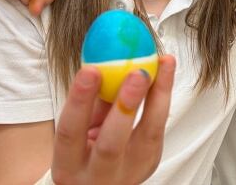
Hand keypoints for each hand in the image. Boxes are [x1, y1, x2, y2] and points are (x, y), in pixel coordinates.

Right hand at [51, 55, 175, 184]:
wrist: (102, 184)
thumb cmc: (84, 151)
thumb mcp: (77, 133)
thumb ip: (89, 105)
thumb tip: (101, 63)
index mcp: (69, 166)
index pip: (70, 133)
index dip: (80, 101)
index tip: (90, 70)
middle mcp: (99, 176)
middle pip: (112, 144)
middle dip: (126, 106)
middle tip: (137, 73)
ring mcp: (129, 173)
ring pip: (148, 135)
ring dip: (158, 95)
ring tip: (163, 64)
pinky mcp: (151, 162)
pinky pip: (159, 126)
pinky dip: (163, 96)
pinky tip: (166, 71)